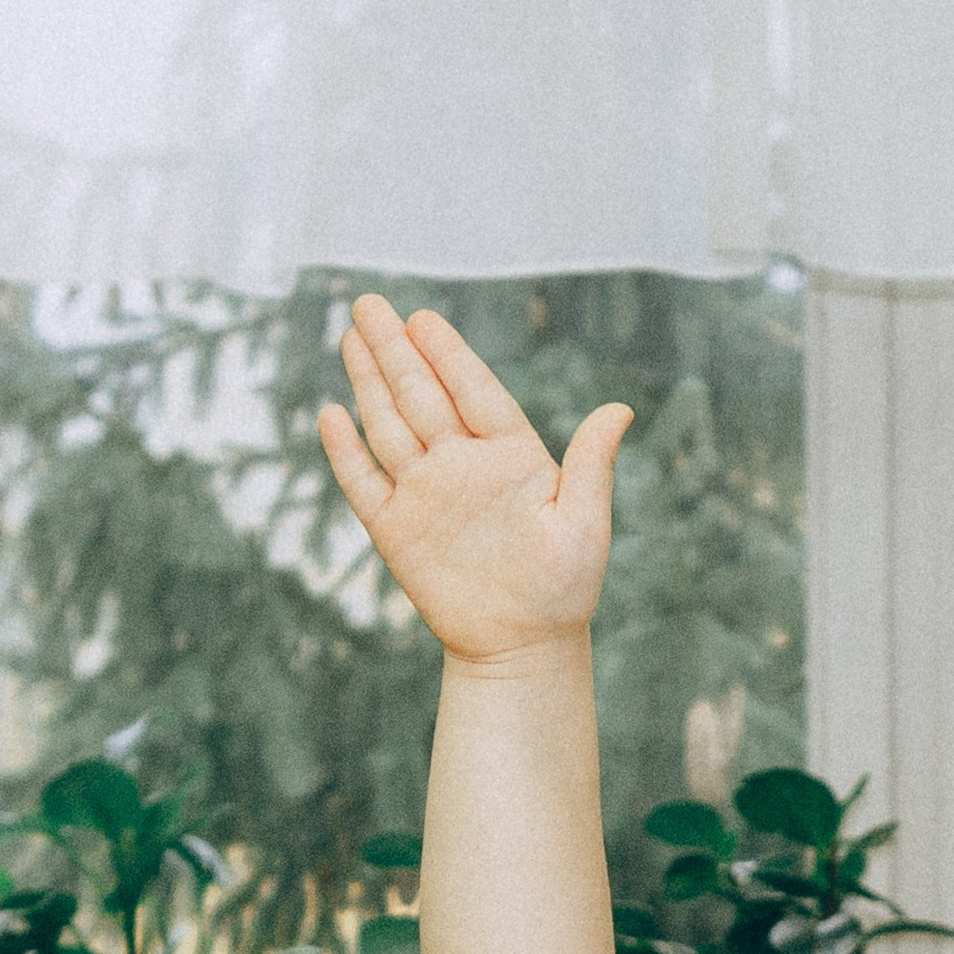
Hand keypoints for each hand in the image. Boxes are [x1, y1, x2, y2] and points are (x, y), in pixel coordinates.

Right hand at [319, 299, 630, 663]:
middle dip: (393, 349)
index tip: (422, 318)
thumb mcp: (584, 522)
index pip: (472, 389)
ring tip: (350, 337)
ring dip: (368, 382)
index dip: (446, 353)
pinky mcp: (397, 531)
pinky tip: (331, 416)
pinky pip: (364, 484)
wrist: (523, 649)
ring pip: (389, 426)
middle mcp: (463, 465)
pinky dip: (346, 452)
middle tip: (368, 304)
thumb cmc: (564, 589)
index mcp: (509, 454)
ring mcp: (426, 495)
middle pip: (421, 394)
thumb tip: (621, 408)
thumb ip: (591, 463)